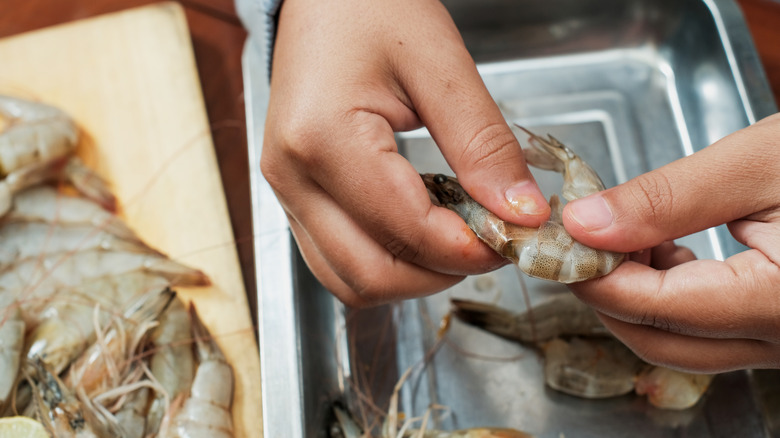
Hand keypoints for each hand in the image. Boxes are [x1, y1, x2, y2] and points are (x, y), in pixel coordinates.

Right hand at [262, 0, 548, 305]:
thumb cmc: (371, 7)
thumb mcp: (440, 65)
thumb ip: (482, 145)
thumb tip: (520, 214)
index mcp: (323, 139)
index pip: (407, 230)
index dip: (470, 248)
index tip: (515, 236)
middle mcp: (292, 177)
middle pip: (372, 276)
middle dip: (441, 273)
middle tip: (491, 244)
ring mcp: (285, 191)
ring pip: (350, 281)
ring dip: (411, 276)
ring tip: (457, 239)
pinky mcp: (293, 195)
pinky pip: (337, 259)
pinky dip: (385, 261)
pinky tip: (420, 231)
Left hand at [563, 113, 779, 371]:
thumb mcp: (762, 163)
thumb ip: (667, 198)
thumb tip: (584, 224)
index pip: (653, 310)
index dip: (592, 275)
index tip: (559, 239)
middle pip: (659, 340)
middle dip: (606, 292)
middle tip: (582, 237)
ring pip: (681, 343)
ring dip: (636, 296)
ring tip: (625, 234)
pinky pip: (710, 331)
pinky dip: (670, 297)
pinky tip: (663, 251)